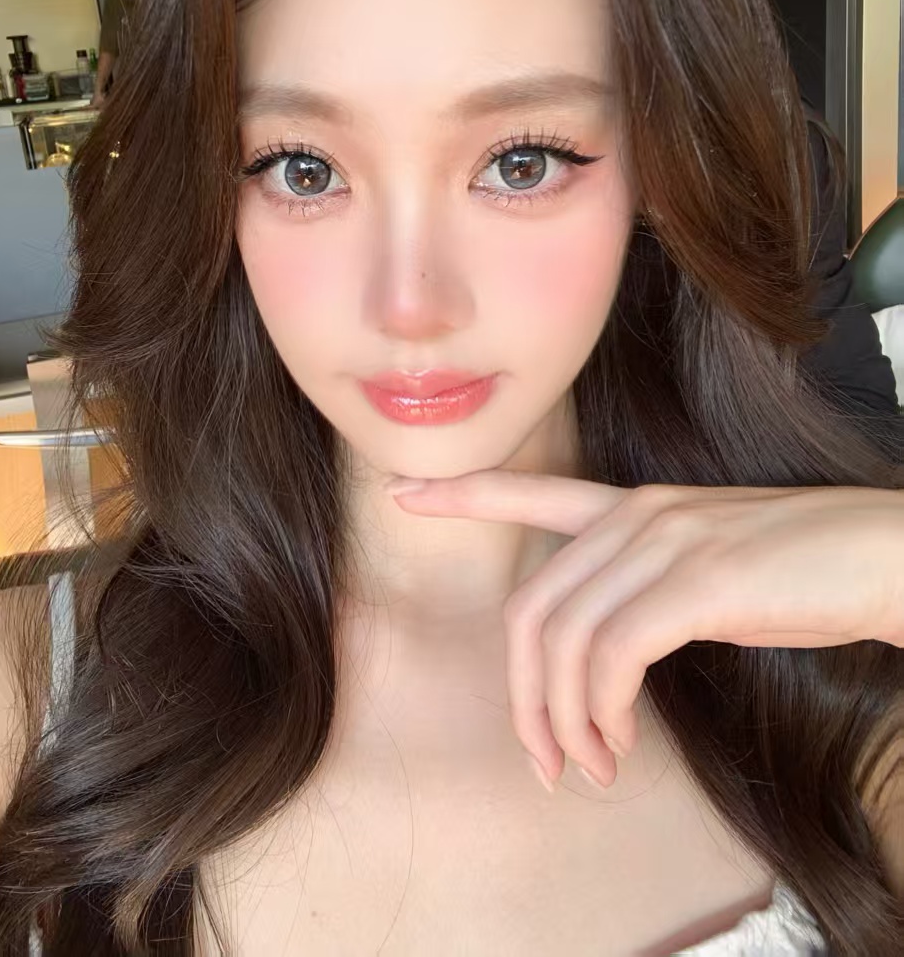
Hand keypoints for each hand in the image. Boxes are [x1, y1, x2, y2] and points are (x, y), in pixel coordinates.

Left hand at [386, 472, 903, 786]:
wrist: (880, 556)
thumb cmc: (800, 574)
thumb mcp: (706, 570)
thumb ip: (646, 593)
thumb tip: (603, 667)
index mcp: (633, 507)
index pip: (532, 492)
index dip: (465, 494)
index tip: (404, 492)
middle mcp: (635, 516)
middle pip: (531, 609)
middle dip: (523, 696)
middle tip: (545, 760)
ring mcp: (663, 544)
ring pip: (564, 641)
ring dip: (564, 723)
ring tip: (590, 767)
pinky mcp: (695, 582)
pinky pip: (610, 658)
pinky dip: (601, 714)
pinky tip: (617, 744)